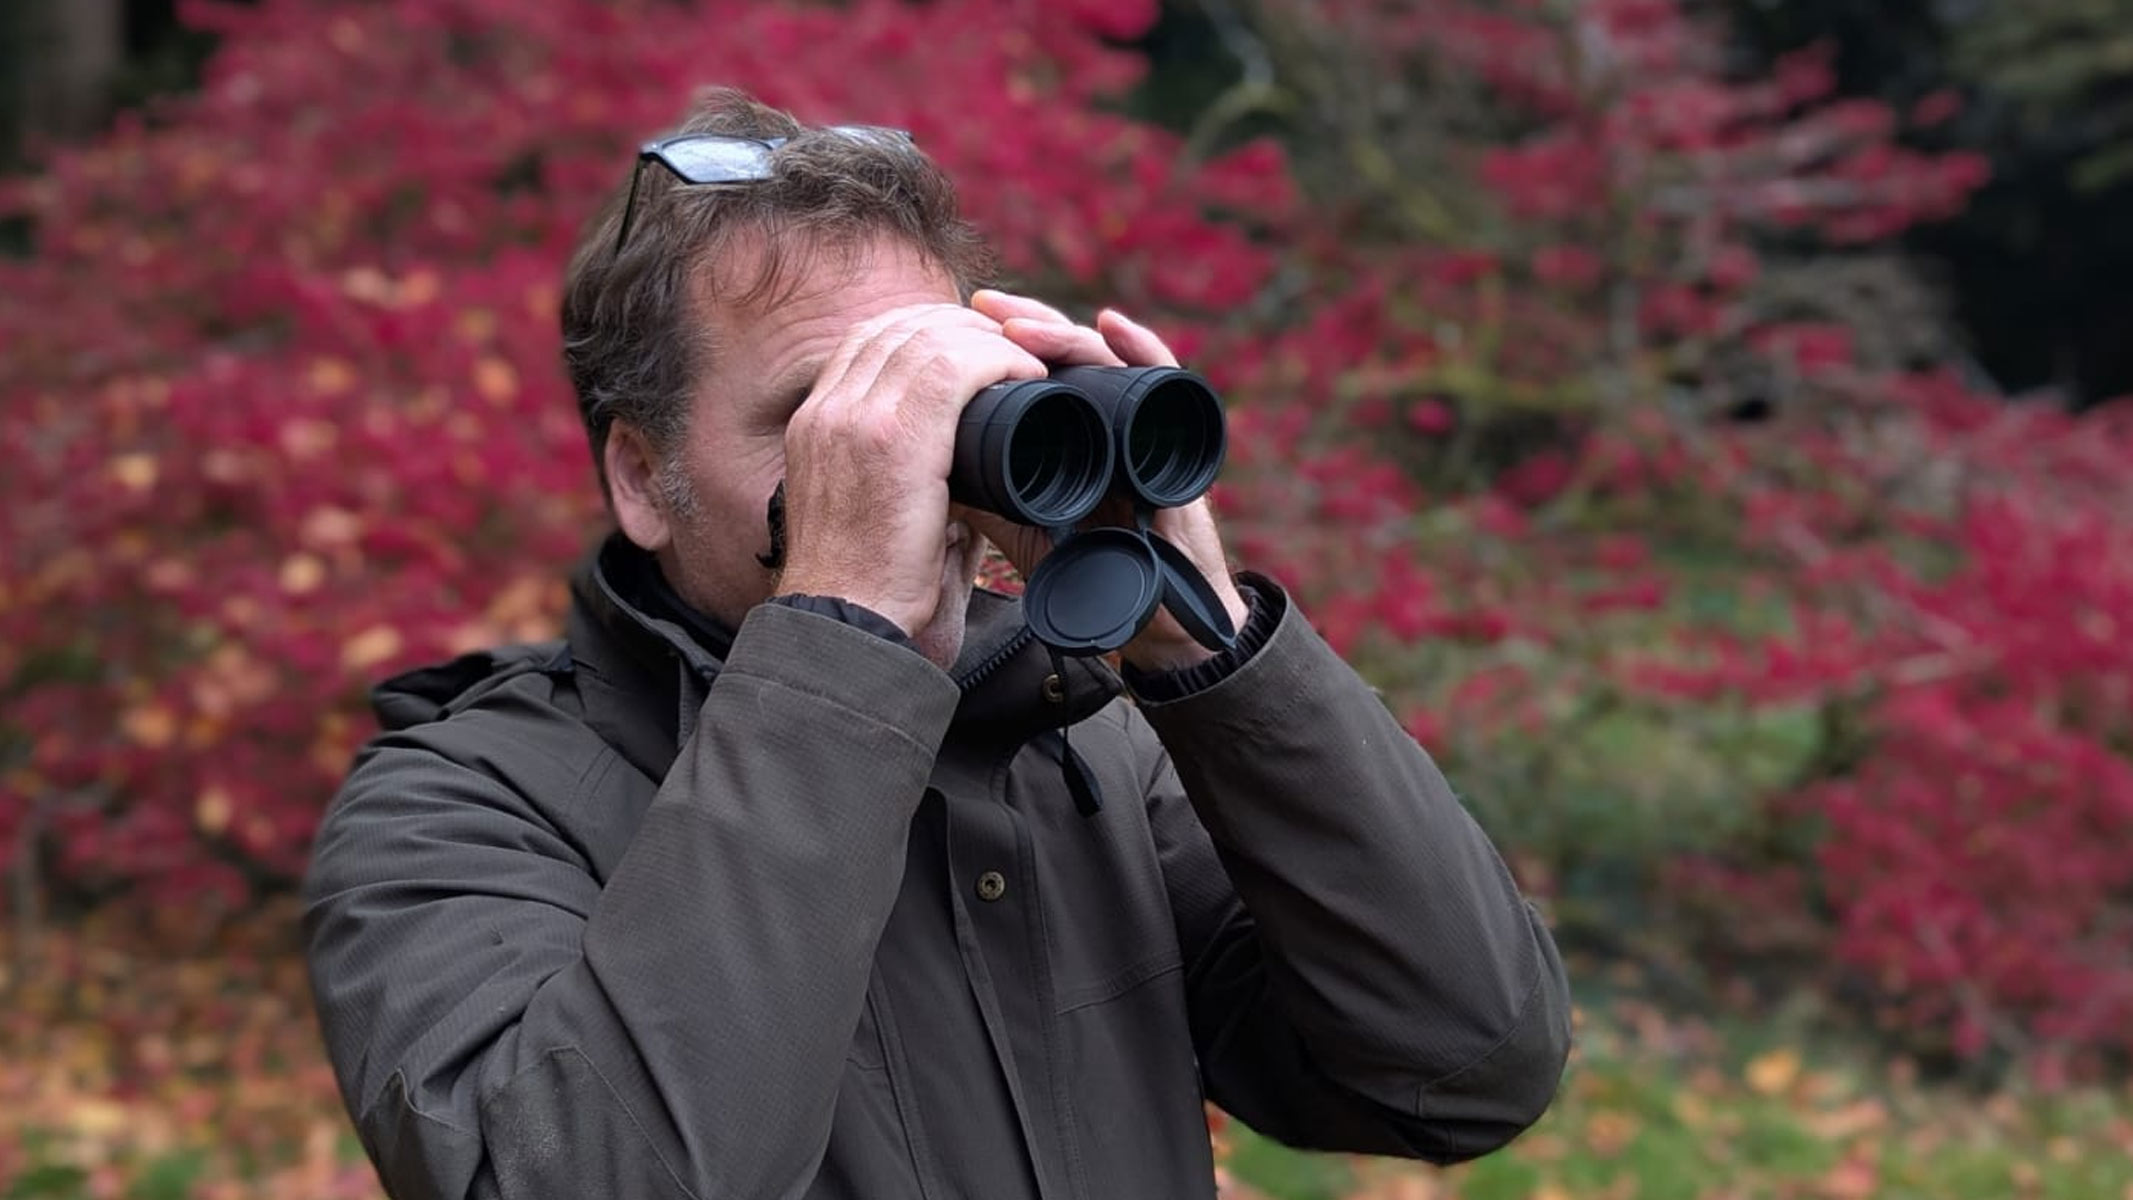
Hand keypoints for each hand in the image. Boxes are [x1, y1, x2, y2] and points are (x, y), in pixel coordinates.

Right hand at [775, 303, 1048, 634]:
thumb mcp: (858, 511)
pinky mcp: (897, 438)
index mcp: (813, 422)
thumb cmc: (864, 585)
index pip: (866, 340)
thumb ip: (891, 476)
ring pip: (931, 340)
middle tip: (1008, 344)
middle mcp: (828, 409)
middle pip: (900, 328)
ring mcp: (857, 419)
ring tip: (1028, 362)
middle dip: (961, 324)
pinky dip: (999, 362)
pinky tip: (1028, 376)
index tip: (966, 344)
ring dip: (988, 341)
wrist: (844, 621)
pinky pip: (956, 370)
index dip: (923, 329)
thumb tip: (954, 479)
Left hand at [966, 289, 1249, 671]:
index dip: (994, 343)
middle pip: (1063, 350)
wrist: (1151, 615)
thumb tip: (922, 457)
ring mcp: (1138, 426)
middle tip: (980, 304)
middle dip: (1021, 321)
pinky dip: (1140, 347)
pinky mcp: (1173, 440)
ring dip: (1060, 332)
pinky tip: (1111, 324)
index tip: (952, 324)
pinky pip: (1162, 380)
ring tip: (1019, 323)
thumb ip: (982, 492)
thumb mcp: (1020, 525)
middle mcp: (1102, 420)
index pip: (1031, 368)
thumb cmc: (1092, 573)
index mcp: (1066, 432)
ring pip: (1102, 358)